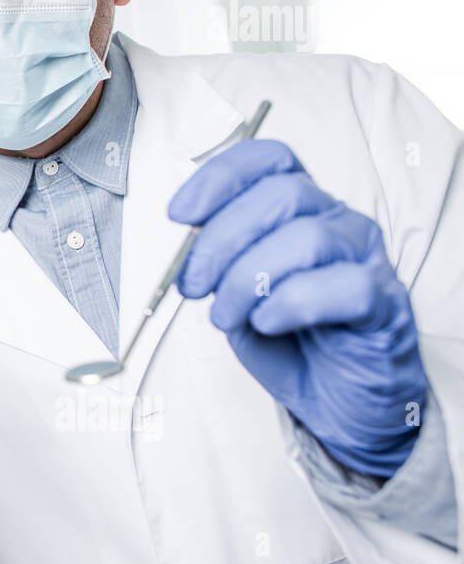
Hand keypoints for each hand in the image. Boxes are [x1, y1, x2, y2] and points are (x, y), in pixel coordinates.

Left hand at [169, 138, 424, 476]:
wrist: (335, 403)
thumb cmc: (287, 341)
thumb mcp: (233, 295)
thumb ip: (215, 266)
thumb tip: (187, 255)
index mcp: (300, 209)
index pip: (269, 160)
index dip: (221, 177)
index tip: (179, 214)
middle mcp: (337, 223)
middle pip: (282, 195)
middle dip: (221, 239)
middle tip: (194, 285)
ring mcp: (365, 260)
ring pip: (308, 238)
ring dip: (248, 279)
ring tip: (226, 316)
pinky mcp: (384, 304)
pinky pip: (345, 286)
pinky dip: (292, 303)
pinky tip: (268, 323)